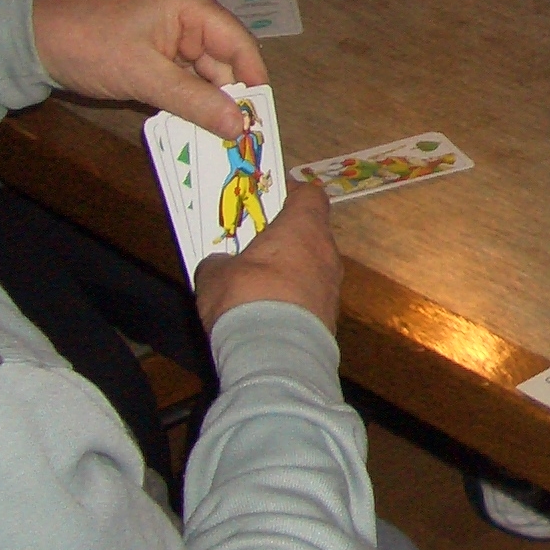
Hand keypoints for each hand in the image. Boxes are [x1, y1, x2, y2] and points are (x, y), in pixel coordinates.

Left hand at [30, 0, 267, 137]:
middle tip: (232, 140)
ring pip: (204, 73)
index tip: (258, 122)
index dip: (252, 84)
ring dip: (204, 102)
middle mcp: (190, 13)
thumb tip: (240, 127)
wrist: (31, 40)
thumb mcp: (144, 77)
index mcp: (192, 5)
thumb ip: (195, 101)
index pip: (240, 45)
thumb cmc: (90, 46)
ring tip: (209, 136)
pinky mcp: (156, 48)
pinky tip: (186, 121)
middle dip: (226, 98)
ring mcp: (173, 31)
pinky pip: (183, 75)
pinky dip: (184, 97)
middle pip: (224, 61)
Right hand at [194, 180, 339, 333]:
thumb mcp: (215, 274)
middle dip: (284, 239)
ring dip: (290, 271)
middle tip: (254, 248)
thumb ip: (219, 261)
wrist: (276, 355)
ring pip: (312, 267)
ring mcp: (333, 286)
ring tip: (257, 286)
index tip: (268, 200)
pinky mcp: (331, 317)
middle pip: (311, 233)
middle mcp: (327, 252)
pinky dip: (293, 300)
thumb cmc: (246, 297)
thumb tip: (220, 263)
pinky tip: (267, 314)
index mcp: (303, 228)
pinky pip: (311, 297)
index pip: (310, 195)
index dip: (290, 194)